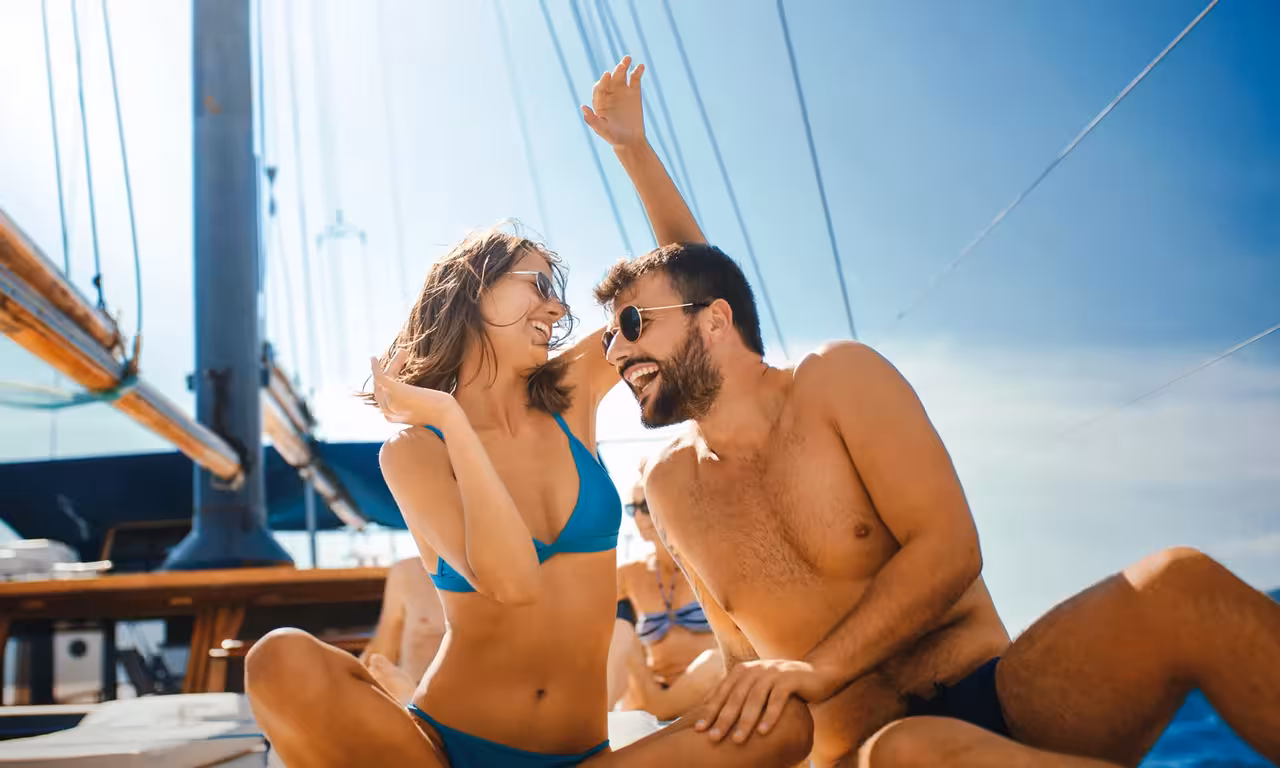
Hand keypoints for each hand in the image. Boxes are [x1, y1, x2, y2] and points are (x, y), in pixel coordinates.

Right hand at [369, 349, 459, 426]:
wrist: (447, 415)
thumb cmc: (442, 412)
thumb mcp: (424, 408)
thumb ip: (415, 403)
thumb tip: (419, 396)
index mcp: (394, 417)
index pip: (384, 396)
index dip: (389, 381)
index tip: (396, 369)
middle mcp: (388, 413)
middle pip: (381, 388)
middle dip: (390, 370)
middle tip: (402, 355)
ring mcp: (389, 403)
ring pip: (382, 381)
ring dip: (392, 365)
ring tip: (403, 352)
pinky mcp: (393, 392)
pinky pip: (379, 378)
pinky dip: (375, 368)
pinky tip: (372, 358)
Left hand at [582, 55, 645, 148]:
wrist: (630, 141)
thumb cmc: (613, 137)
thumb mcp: (602, 130)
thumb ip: (592, 120)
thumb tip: (582, 107)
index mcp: (599, 101)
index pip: (599, 88)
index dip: (603, 81)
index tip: (607, 75)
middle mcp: (609, 93)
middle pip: (611, 79)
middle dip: (615, 71)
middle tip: (621, 65)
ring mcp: (621, 91)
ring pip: (621, 75)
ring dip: (624, 66)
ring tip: (628, 59)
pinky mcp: (634, 92)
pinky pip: (634, 79)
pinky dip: (637, 72)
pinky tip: (641, 66)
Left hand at [694, 659, 834, 744]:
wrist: (815, 674)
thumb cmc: (780, 686)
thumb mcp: (757, 687)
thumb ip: (738, 694)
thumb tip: (710, 711)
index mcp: (743, 671)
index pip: (723, 692)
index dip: (710, 710)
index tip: (699, 729)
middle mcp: (756, 669)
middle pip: (736, 696)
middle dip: (724, 719)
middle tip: (714, 738)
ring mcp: (773, 673)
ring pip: (755, 699)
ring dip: (745, 721)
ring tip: (737, 740)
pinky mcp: (790, 679)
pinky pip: (778, 699)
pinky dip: (770, 716)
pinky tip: (763, 732)